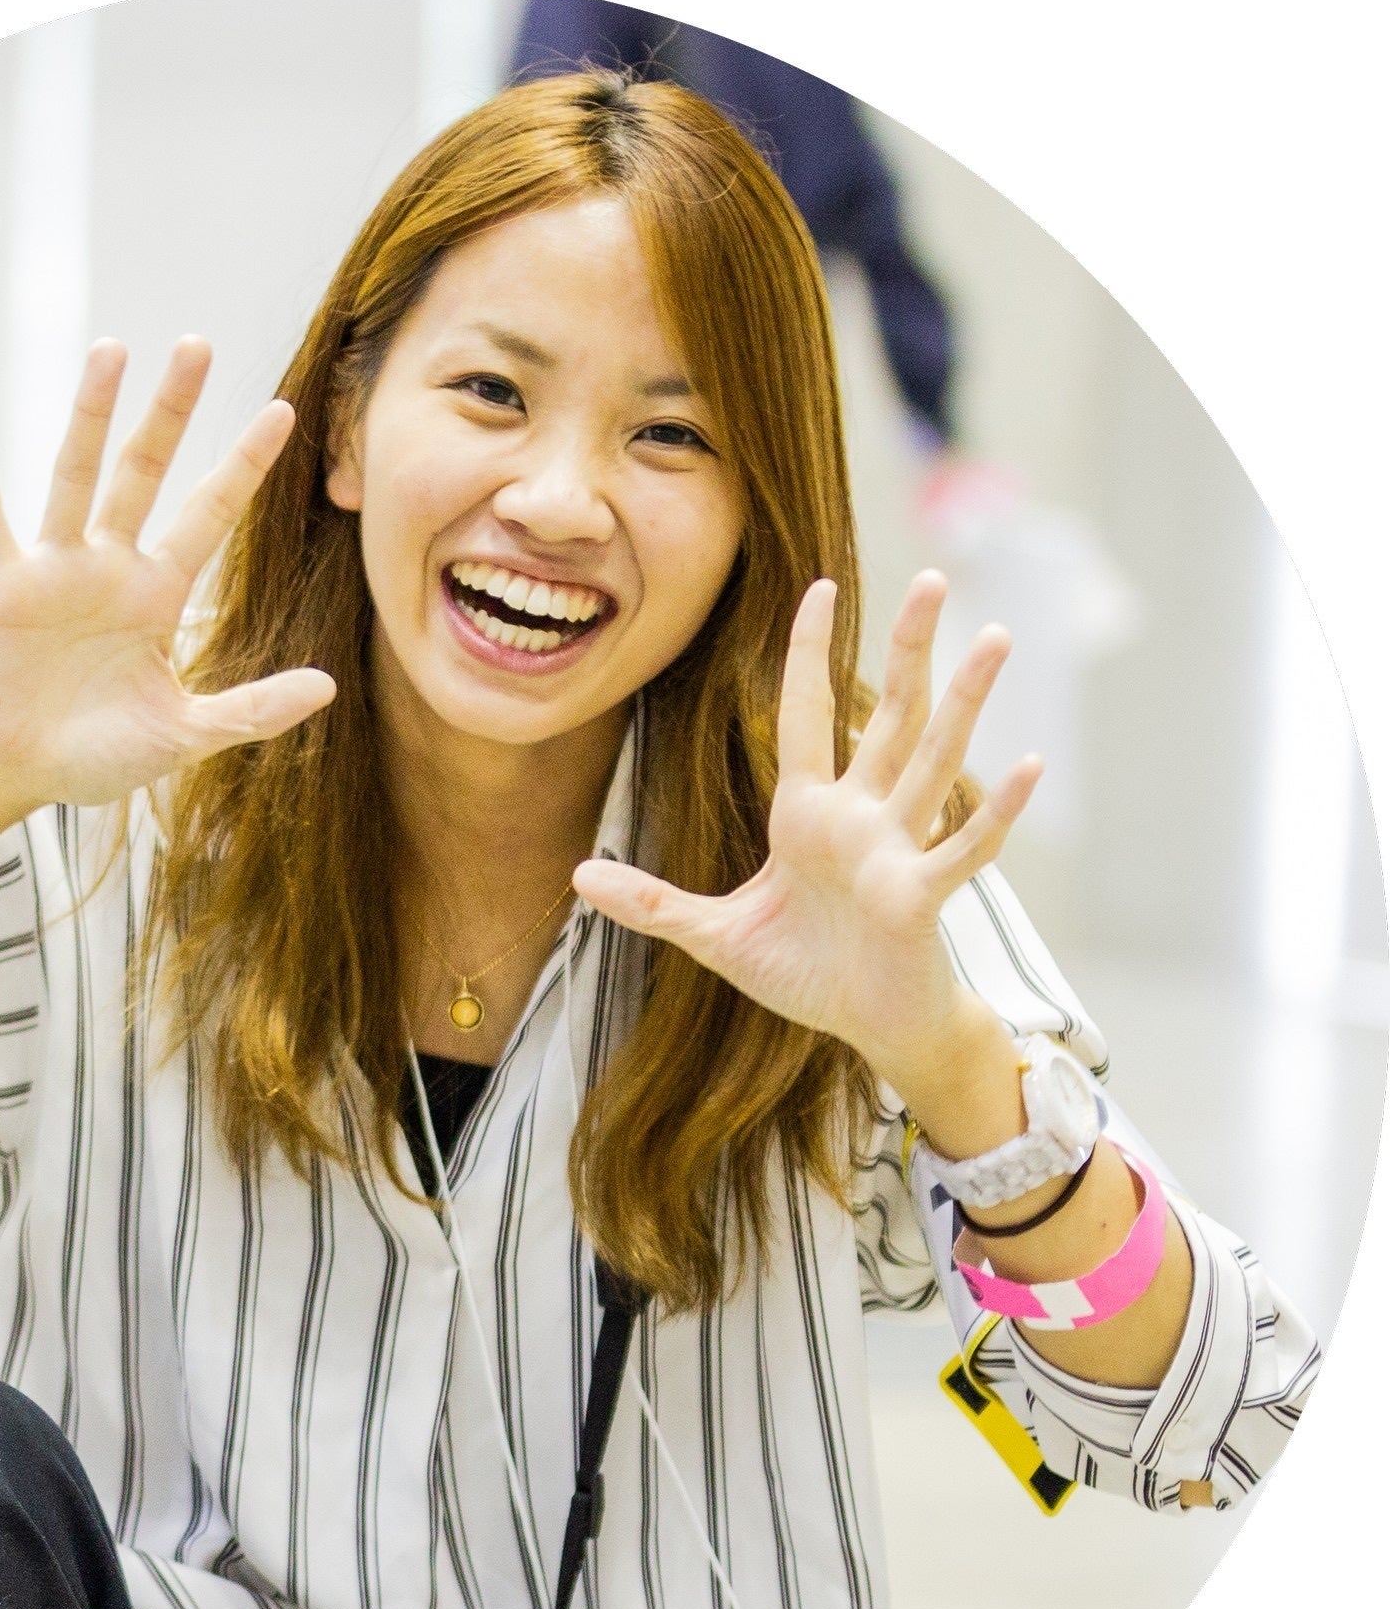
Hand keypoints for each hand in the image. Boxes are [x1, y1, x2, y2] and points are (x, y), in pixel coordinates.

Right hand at [0, 337, 335, 822]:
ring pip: (77, 473)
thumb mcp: (185, 735)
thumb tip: (329, 687)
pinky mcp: (2, 586)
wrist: (17, 774)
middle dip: (171, 410)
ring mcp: (54, 568)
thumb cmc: (98, 755)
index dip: (244, 464)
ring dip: (91, 413)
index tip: (283, 411)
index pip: (212, 513)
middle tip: (195, 344)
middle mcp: (110, 566)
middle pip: (146, 470)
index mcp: (158, 594)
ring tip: (111, 349)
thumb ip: (253, 710)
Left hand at [571, 573, 1041, 1091]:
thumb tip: (579, 874)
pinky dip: (995, 810)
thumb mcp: (715, 935)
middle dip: (911, 649)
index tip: (818, 586)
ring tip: (995, 637)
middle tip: (937, 579)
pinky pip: (963, 847)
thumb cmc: (806, 975)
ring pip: (934, 761)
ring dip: (965, 702)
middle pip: (891, 716)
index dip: (810, 653)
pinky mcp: (922, 897)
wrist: (866, 1029)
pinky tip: (1028, 764)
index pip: (808, 715)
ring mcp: (897, 852)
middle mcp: (860, 818)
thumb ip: (652, 904)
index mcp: (808, 815)